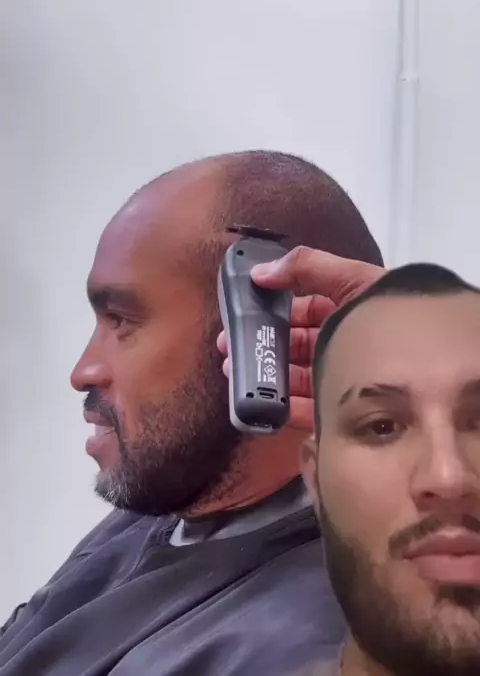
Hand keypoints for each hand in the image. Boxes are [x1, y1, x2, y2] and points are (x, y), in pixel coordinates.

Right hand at [217, 246, 384, 430]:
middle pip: (293, 346)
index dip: (268, 312)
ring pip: (296, 377)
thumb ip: (306, 267)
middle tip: (228, 352)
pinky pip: (309, 408)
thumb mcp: (349, 278)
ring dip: (266, 376)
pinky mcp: (342, 406)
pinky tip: (264, 402)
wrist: (420, 354)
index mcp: (343, 309)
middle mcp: (341, 342)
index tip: (239, 320)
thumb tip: (259, 272)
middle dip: (260, 346)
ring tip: (237, 376)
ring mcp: (341, 375)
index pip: (300, 310)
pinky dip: (284, 407)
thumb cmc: (384, 311)